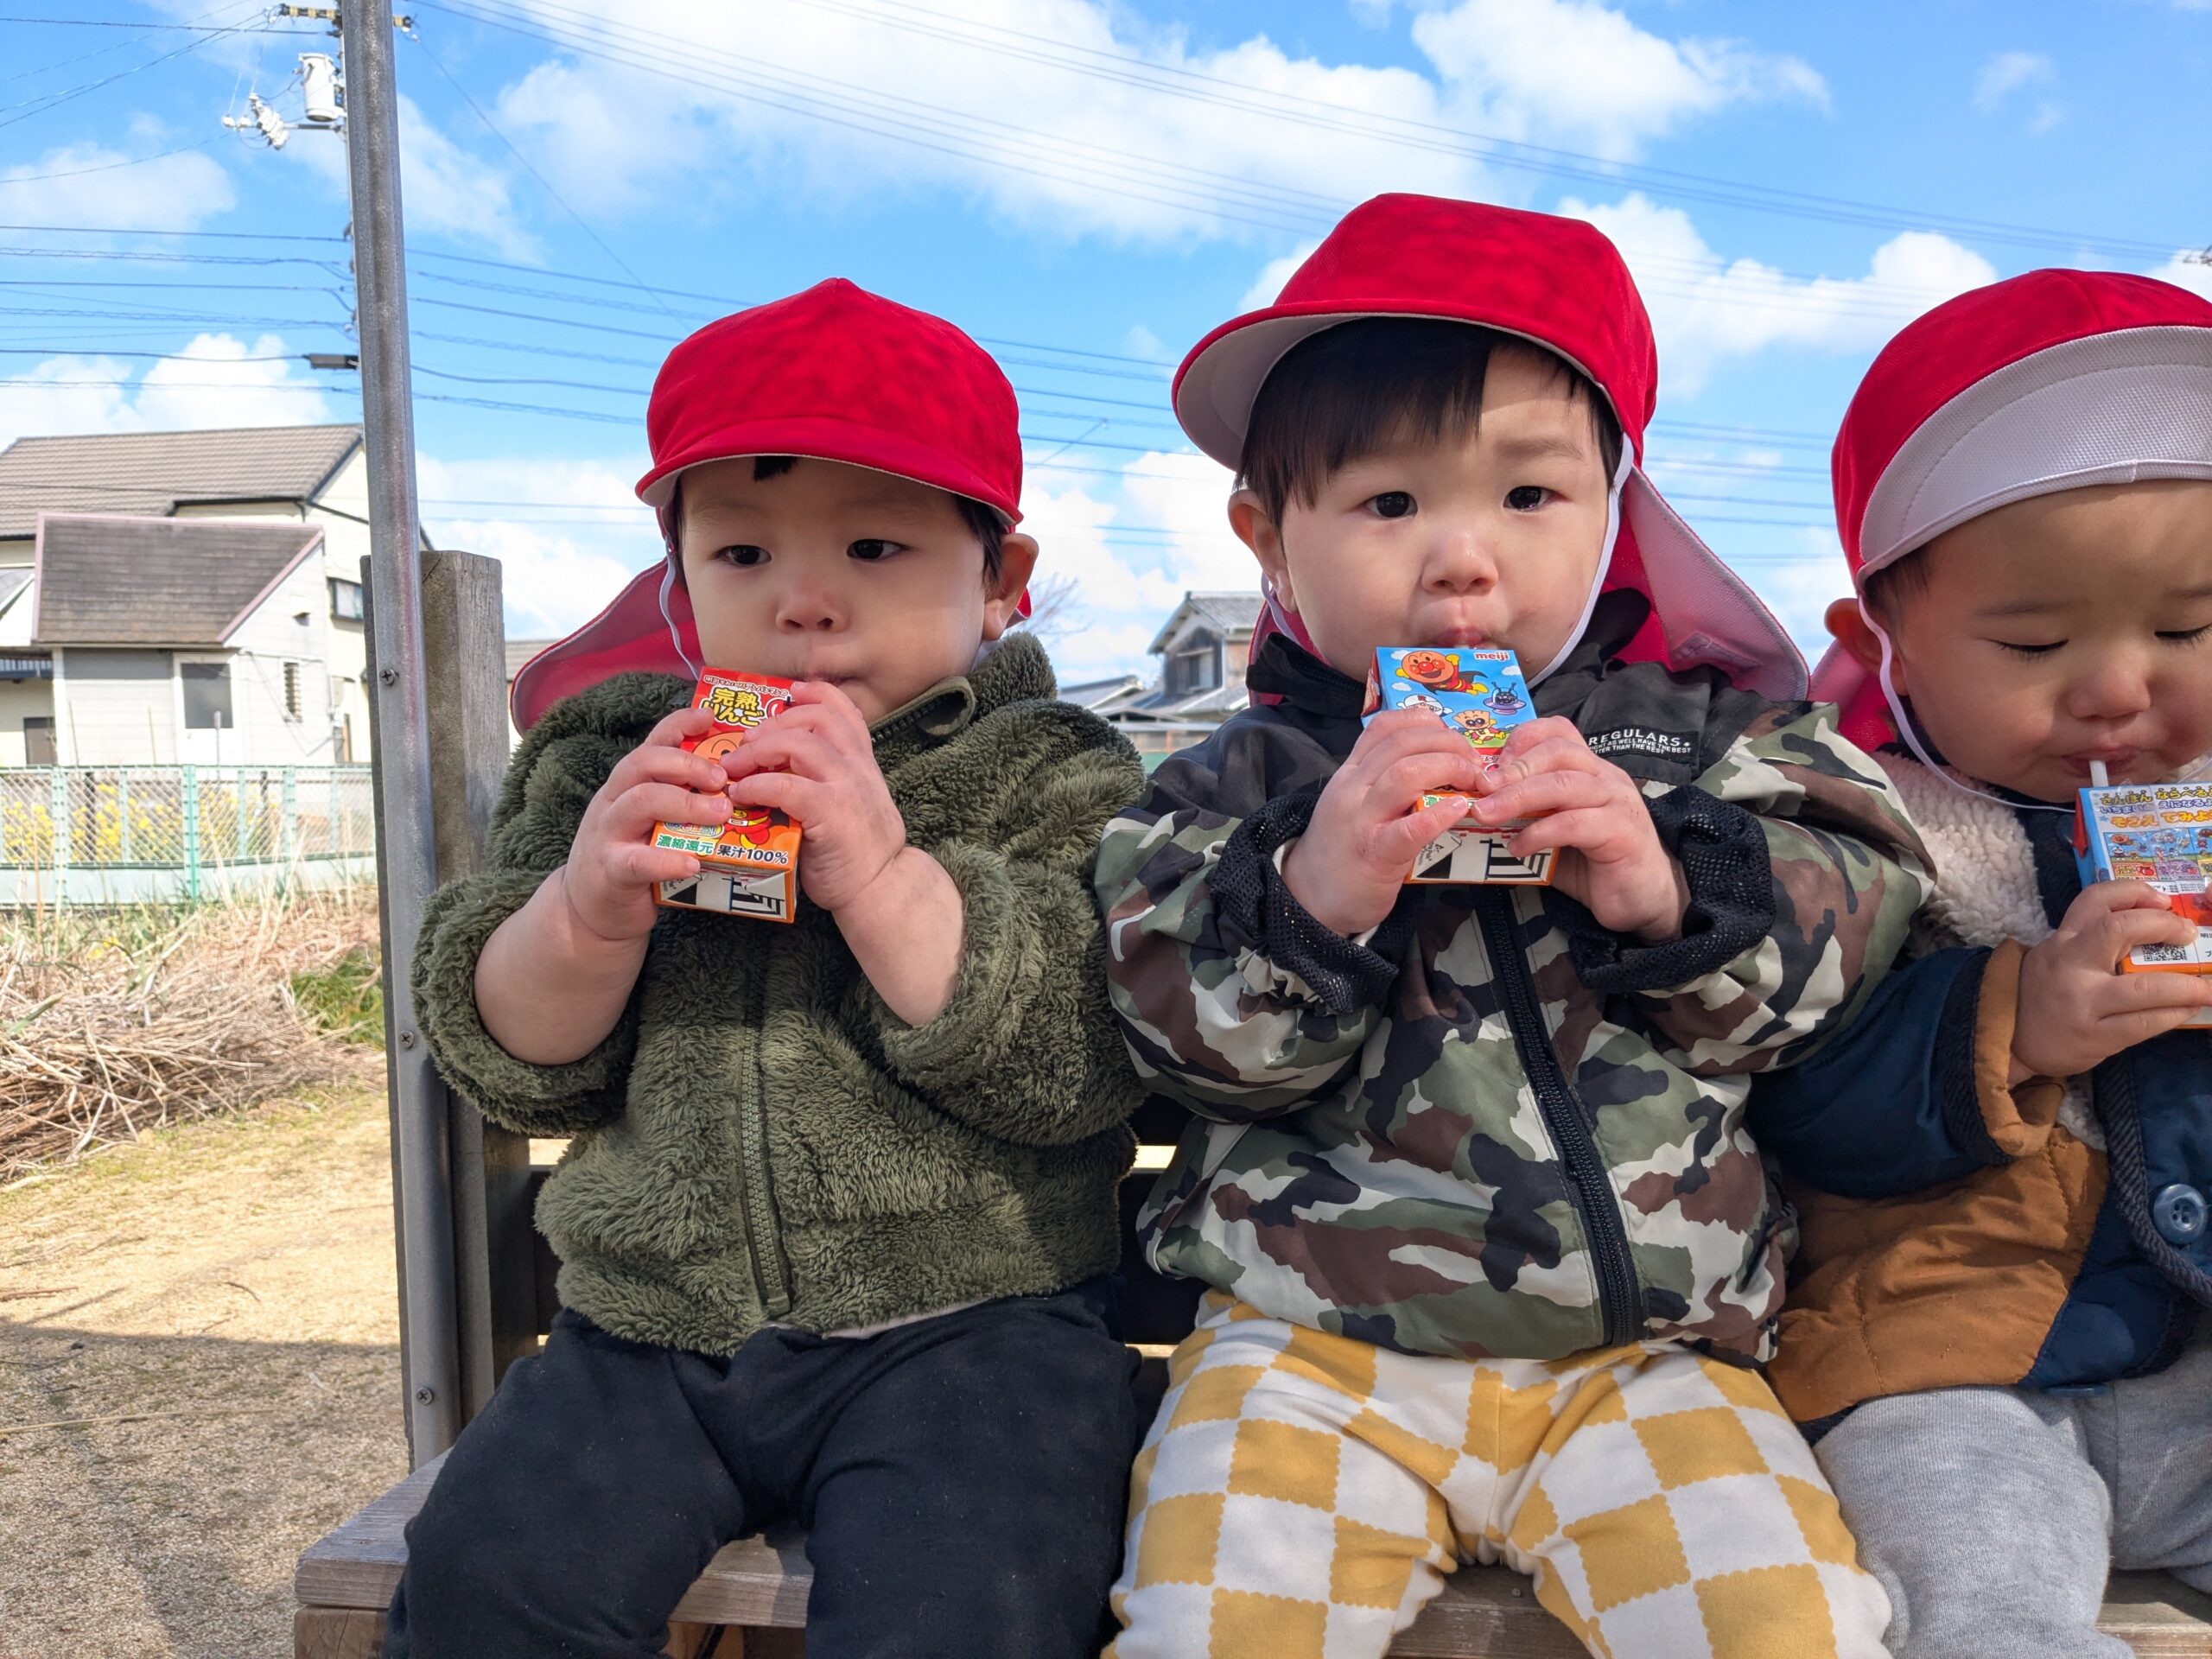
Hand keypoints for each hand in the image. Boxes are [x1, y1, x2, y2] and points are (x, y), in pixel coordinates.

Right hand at [561, 706, 734, 943]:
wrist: (591, 908)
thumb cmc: (634, 855)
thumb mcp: (654, 819)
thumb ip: (681, 797)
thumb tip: (733, 777)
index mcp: (629, 783)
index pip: (652, 742)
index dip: (679, 724)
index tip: (710, 717)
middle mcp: (614, 800)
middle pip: (643, 764)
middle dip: (687, 764)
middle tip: (723, 778)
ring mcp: (608, 834)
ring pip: (639, 802)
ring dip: (685, 804)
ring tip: (721, 814)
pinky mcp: (610, 871)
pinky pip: (636, 860)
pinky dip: (666, 861)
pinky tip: (693, 863)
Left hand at [722, 681, 907, 912]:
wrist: (882, 889)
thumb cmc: (858, 854)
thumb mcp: (852, 805)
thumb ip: (827, 782)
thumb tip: (779, 768)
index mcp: (863, 763)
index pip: (845, 710)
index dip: (816, 693)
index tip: (790, 692)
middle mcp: (858, 768)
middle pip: (817, 717)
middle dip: (775, 722)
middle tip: (746, 740)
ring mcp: (847, 788)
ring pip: (801, 743)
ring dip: (759, 749)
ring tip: (734, 766)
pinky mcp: (831, 813)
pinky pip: (787, 785)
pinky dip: (757, 784)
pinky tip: (741, 794)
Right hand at [1280, 709, 1484, 935]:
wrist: (1309, 898)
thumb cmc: (1342, 850)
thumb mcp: (1353, 803)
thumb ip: (1381, 781)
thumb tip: (1434, 761)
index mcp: (1350, 773)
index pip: (1385, 726)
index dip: (1425, 722)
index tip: (1451, 737)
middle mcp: (1353, 788)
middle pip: (1403, 744)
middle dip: (1448, 744)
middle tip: (1474, 763)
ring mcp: (1361, 820)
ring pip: (1405, 774)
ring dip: (1449, 769)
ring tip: (1473, 782)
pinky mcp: (1374, 854)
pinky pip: (1409, 829)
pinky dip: (1439, 815)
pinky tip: (1459, 809)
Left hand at [1465, 717, 1688, 940]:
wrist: (1643, 899)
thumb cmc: (1594, 864)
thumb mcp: (1554, 831)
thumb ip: (1526, 815)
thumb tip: (1477, 809)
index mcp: (1591, 769)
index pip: (1559, 732)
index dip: (1522, 739)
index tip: (1488, 764)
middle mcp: (1607, 778)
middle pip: (1558, 751)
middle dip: (1513, 767)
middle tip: (1479, 788)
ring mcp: (1617, 803)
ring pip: (1564, 784)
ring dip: (1518, 797)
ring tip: (1486, 814)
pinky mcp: (1622, 833)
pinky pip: (1575, 823)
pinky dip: (1540, 833)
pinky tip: (1518, 847)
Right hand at [2011, 882, 2211, 1079]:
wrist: (2009, 1043)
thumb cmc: (2043, 995)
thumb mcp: (2057, 958)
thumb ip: (2091, 943)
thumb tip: (2153, 927)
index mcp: (2062, 941)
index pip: (2094, 900)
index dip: (2133, 892)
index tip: (2163, 900)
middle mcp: (2069, 965)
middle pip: (2118, 930)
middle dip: (2163, 927)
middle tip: (2189, 934)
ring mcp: (2082, 1003)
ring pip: (2144, 990)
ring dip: (2187, 987)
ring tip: (2208, 987)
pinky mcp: (2094, 1037)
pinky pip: (2144, 1024)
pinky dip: (2173, 1015)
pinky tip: (2188, 1009)